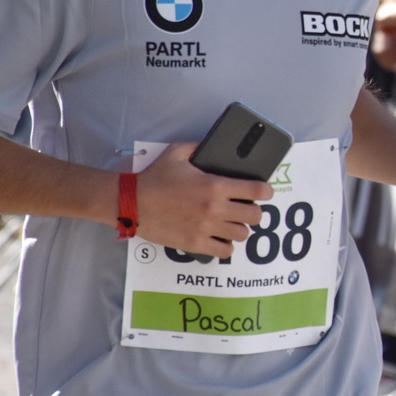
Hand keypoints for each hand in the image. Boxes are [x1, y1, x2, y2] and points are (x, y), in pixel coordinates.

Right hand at [134, 142, 271, 258]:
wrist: (130, 203)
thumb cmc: (154, 177)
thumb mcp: (177, 153)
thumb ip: (199, 146)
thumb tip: (214, 144)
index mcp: (215, 186)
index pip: (257, 191)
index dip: (266, 191)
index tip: (264, 192)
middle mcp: (215, 209)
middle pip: (255, 216)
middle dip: (253, 210)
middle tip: (244, 208)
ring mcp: (206, 229)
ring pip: (242, 234)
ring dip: (240, 228)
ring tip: (231, 223)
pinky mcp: (195, 244)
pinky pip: (225, 251)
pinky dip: (226, 245)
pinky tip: (219, 237)